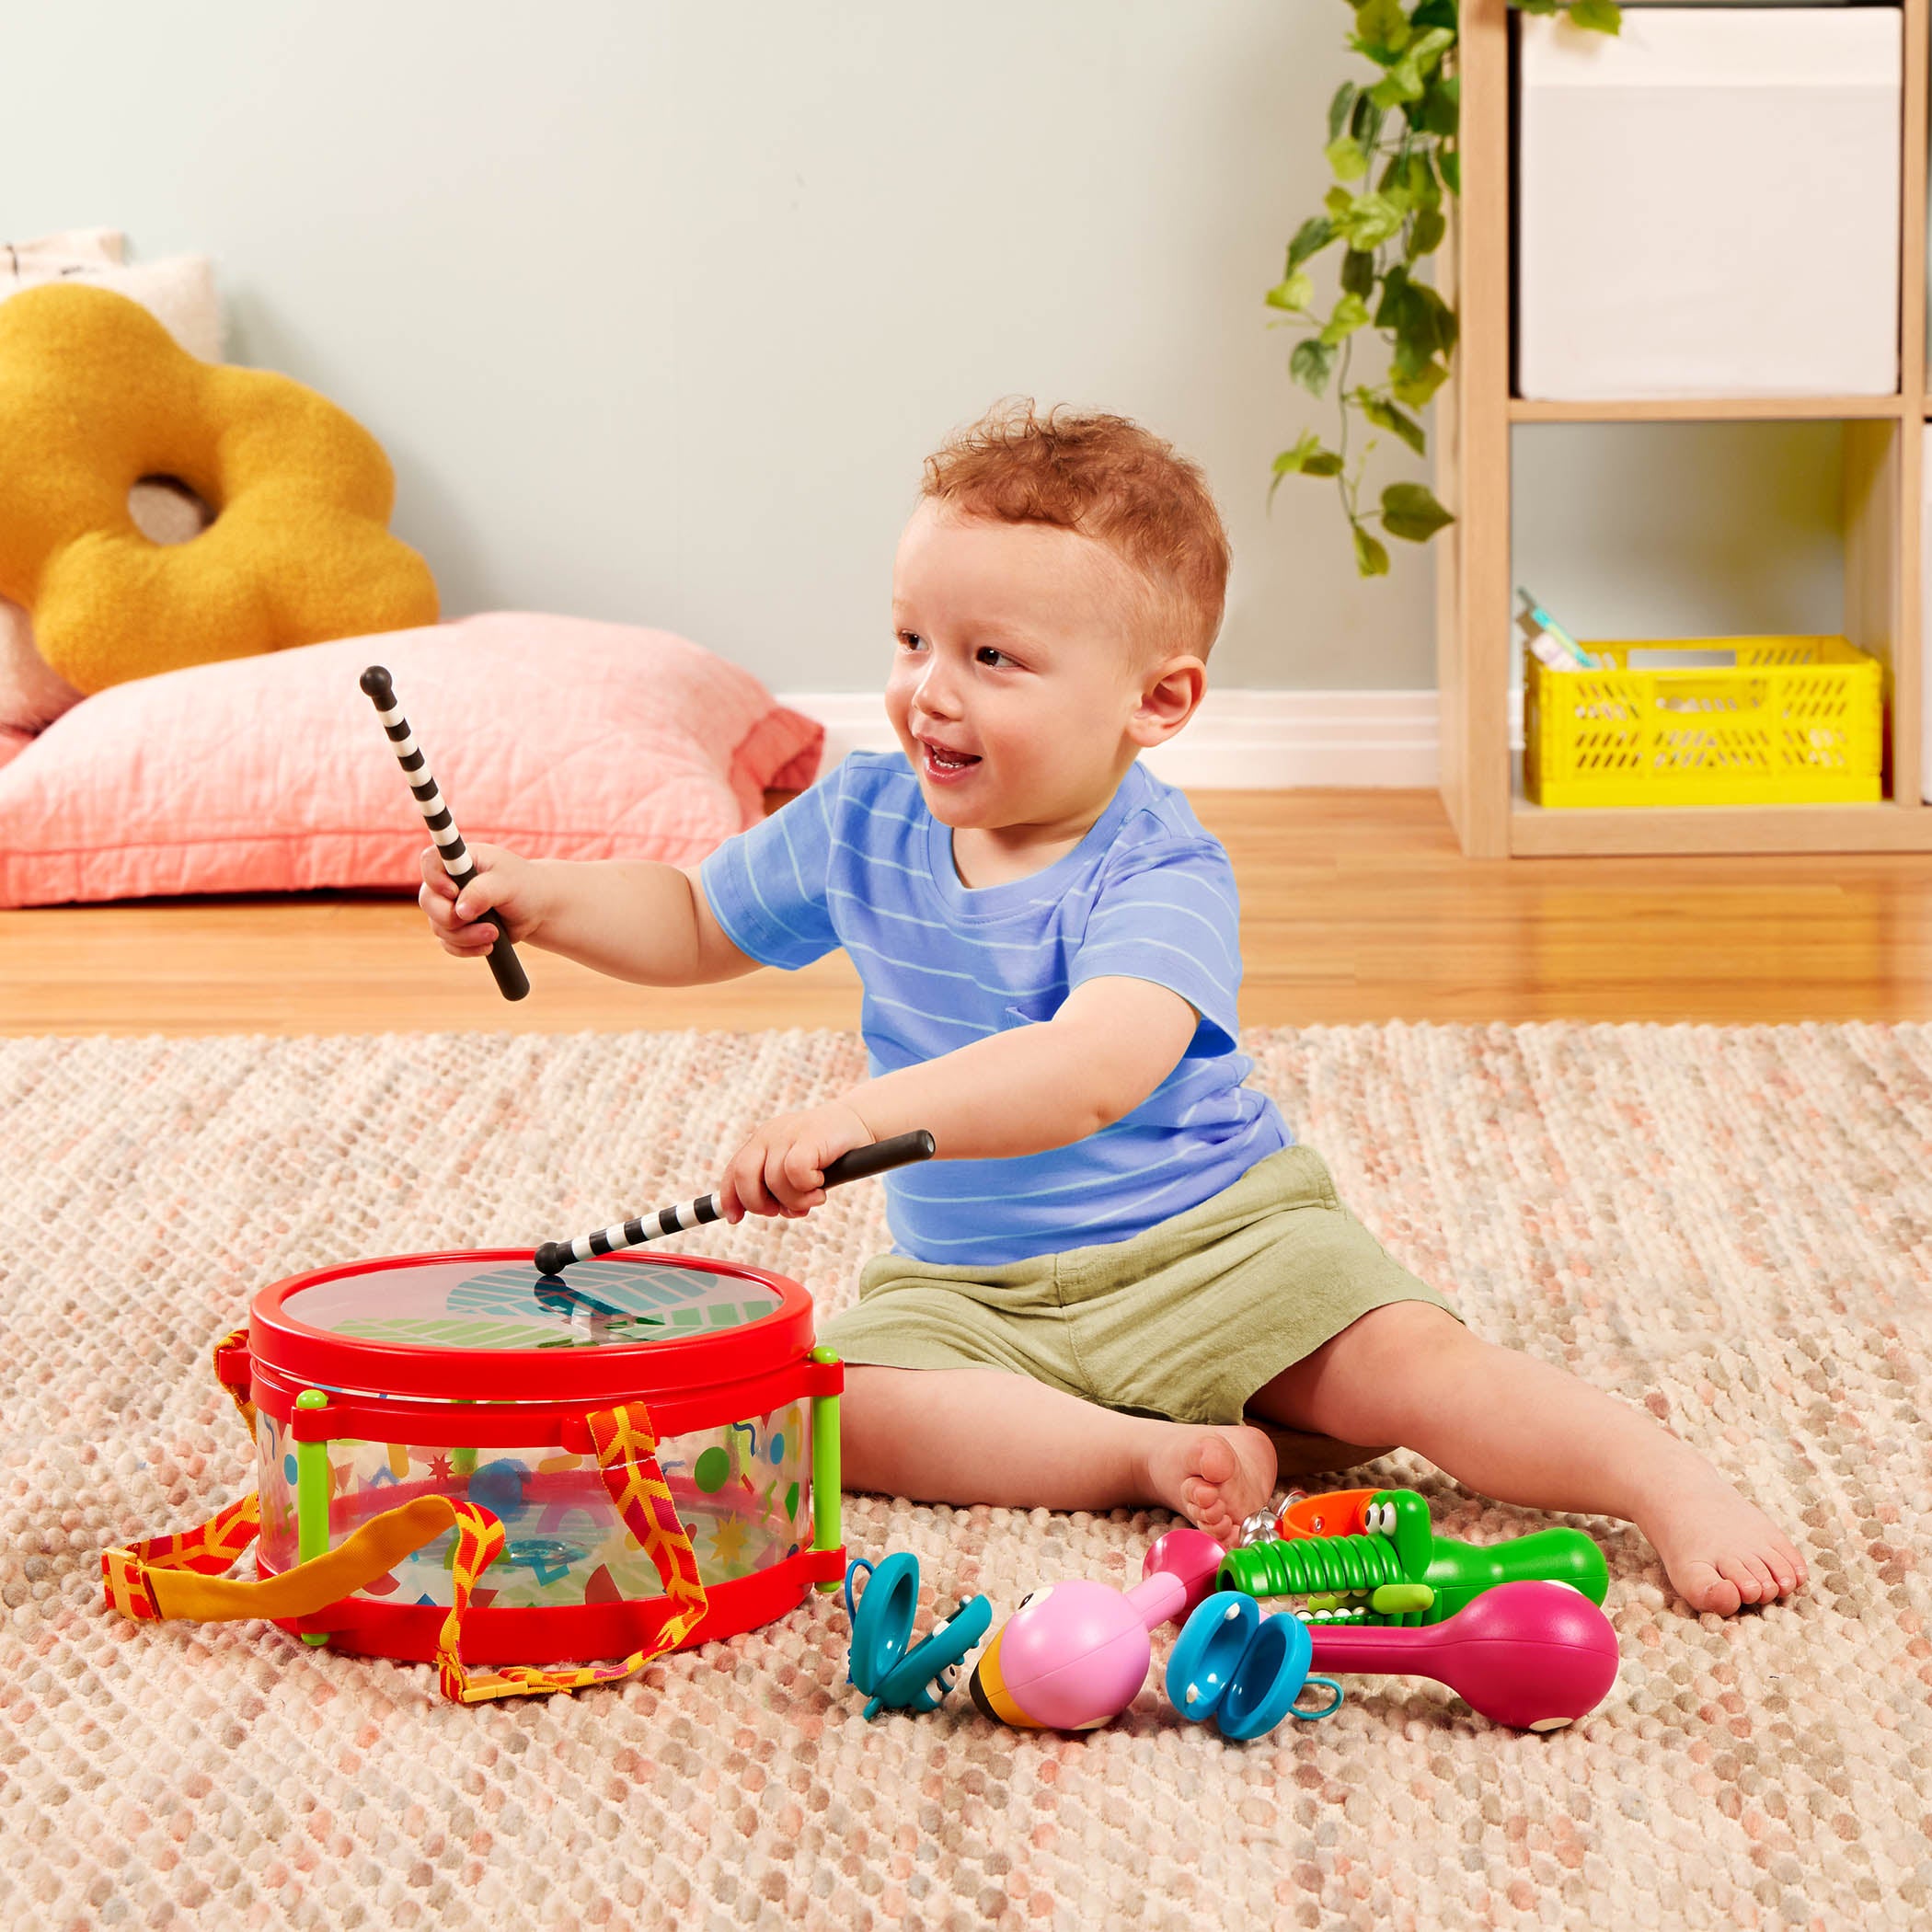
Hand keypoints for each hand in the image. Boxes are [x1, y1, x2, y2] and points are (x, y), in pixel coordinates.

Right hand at [418, 841, 546, 956]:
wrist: (537, 909)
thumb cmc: (524, 887)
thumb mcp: (507, 884)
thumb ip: (483, 892)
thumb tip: (460, 911)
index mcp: (460, 860)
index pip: (429, 860)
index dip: (434, 878)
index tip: (454, 892)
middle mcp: (449, 881)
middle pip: (428, 900)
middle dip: (451, 917)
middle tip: (480, 922)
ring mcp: (449, 906)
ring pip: (439, 927)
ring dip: (466, 937)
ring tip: (494, 934)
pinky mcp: (456, 928)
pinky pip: (448, 943)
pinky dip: (467, 948)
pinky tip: (488, 945)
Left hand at [716, 1102, 874, 1222]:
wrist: (859, 1121)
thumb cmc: (827, 1151)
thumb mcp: (796, 1168)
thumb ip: (782, 1189)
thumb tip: (774, 1211)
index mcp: (761, 1142)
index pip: (733, 1172)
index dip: (730, 1199)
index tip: (734, 1219)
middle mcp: (768, 1135)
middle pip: (743, 1176)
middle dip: (759, 1204)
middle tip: (783, 1211)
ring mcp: (788, 1134)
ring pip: (774, 1181)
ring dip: (795, 1201)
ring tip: (814, 1198)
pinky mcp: (809, 1136)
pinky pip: (796, 1172)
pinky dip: (807, 1187)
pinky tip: (820, 1184)